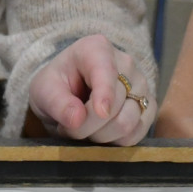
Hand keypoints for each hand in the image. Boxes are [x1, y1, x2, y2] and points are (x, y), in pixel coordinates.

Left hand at [28, 34, 150, 144]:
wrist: (68, 92)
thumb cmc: (56, 85)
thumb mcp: (44, 90)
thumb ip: (57, 103)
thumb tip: (77, 119)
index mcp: (97, 49)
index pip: (106, 72)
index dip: (105, 94)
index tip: (101, 113)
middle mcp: (126, 63)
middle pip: (115, 105)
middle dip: (87, 126)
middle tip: (68, 128)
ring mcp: (141, 85)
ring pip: (128, 122)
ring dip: (100, 136)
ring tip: (84, 130)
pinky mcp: (148, 107)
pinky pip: (137, 134)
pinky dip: (115, 142)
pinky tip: (101, 133)